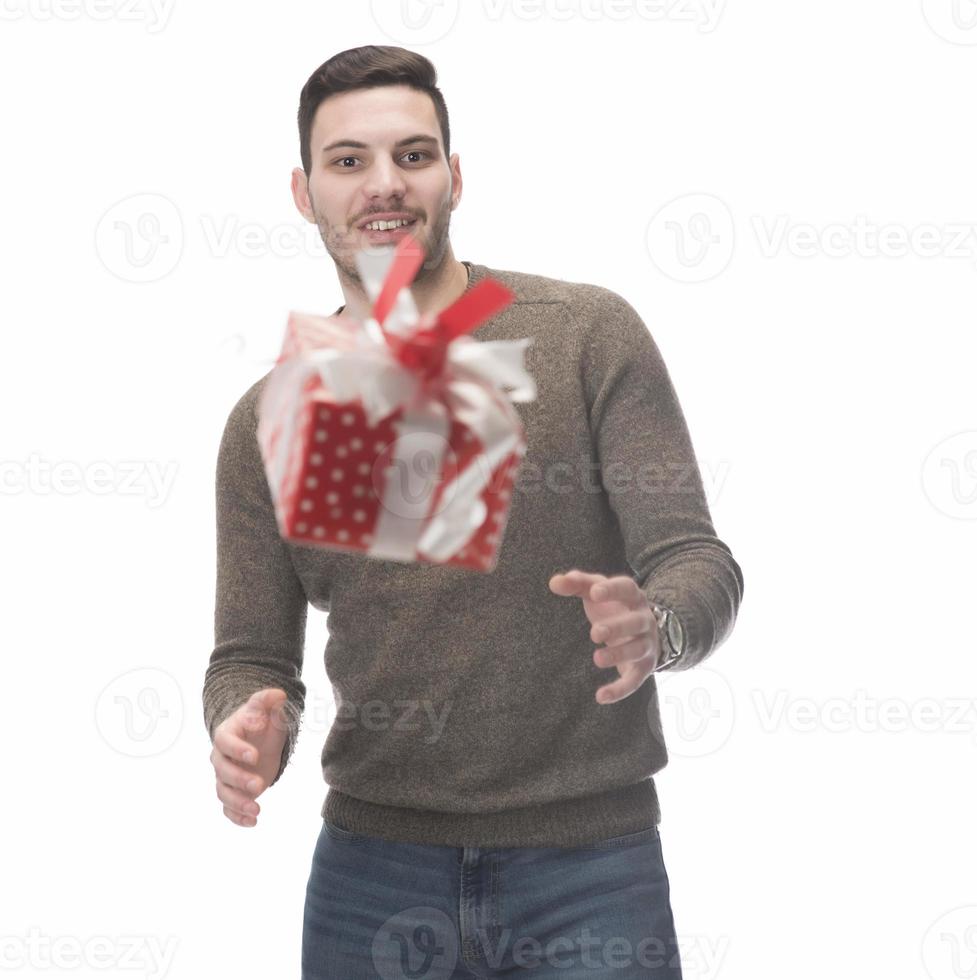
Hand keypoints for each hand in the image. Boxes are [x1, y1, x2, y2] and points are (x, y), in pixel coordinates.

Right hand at [210, 688, 289, 827]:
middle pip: (222, 771)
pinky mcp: (232, 792)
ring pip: (223, 792)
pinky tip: (252, 822)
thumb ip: (269, 701)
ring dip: (237, 803)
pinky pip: (228, 808)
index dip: (237, 749)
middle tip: (259, 785)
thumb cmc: (262, 722)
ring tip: (257, 810)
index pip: (225, 742)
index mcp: (226, 734)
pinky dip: (237, 817)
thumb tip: (279, 694)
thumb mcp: (268, 710)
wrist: (258, 739)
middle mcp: (220, 757)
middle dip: (239, 780)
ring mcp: (224, 777)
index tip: (255, 756)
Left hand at [549, 569, 660, 704]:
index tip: (594, 593)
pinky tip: (600, 696)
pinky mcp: (643, 667)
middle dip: (617, 627)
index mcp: (633, 596)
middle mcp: (645, 619)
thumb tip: (554, 582)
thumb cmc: (613, 606)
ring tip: (597, 658)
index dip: (612, 590)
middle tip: (594, 633)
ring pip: (637, 650)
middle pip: (636, 622)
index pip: (627, 588)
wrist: (645, 631)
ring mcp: (646, 644)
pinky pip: (635, 680)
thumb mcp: (597, 591)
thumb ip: (577, 584)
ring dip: (619, 655)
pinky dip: (620, 690)